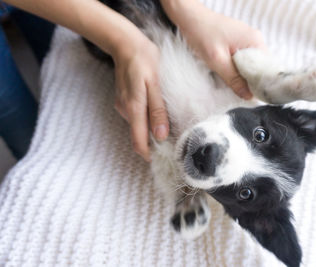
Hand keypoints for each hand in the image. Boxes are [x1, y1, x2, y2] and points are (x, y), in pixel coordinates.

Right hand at [112, 33, 168, 161]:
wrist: (125, 43)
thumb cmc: (143, 60)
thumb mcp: (155, 84)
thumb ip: (158, 110)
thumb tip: (161, 136)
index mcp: (133, 108)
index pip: (139, 142)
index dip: (149, 155)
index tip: (163, 160)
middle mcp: (125, 110)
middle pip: (139, 136)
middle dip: (154, 143)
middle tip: (174, 144)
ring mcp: (123, 105)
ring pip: (138, 126)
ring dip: (151, 131)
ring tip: (170, 129)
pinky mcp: (125, 100)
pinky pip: (137, 116)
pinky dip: (147, 120)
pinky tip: (159, 114)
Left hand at [163, 1, 266, 98]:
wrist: (189, 17)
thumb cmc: (201, 34)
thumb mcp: (217, 61)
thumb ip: (234, 79)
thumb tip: (249, 96)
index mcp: (255, 41)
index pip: (267, 68)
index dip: (261, 84)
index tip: (253, 97)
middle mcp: (255, 39)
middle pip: (260, 67)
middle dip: (251, 81)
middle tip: (241, 93)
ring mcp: (247, 39)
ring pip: (251, 64)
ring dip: (243, 75)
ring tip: (234, 85)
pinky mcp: (238, 41)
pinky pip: (243, 59)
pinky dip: (238, 68)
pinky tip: (230, 74)